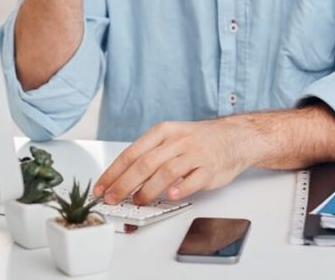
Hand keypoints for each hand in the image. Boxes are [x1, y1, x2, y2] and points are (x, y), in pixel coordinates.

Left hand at [92, 117, 264, 204]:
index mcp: (162, 132)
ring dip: (149, 189)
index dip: (114, 172)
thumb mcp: (170, 138)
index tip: (102, 187)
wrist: (232, 137)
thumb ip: (149, 155)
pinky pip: (193, 179)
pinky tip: (171, 196)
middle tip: (113, 199)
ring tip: (138, 202)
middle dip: (124, 184)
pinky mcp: (209, 168)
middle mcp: (176, 141)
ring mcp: (194, 154)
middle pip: (145, 163)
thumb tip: (121, 179)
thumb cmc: (196, 141)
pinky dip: (181, 188)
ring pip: (166, 172)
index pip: (131, 153)